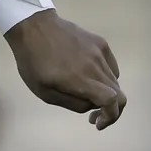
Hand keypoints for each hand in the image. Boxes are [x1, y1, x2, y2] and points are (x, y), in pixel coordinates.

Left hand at [5, 10, 125, 128]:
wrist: (34, 27)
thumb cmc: (33, 62)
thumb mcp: (44, 92)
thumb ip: (72, 103)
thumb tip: (92, 107)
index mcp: (79, 79)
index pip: (111, 100)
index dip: (110, 116)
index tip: (98, 123)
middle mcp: (94, 66)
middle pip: (118, 94)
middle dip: (110, 111)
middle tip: (95, 117)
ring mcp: (99, 52)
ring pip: (114, 81)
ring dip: (107, 94)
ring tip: (89, 97)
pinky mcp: (100, 43)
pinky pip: (111, 67)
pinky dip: (107, 78)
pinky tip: (91, 79)